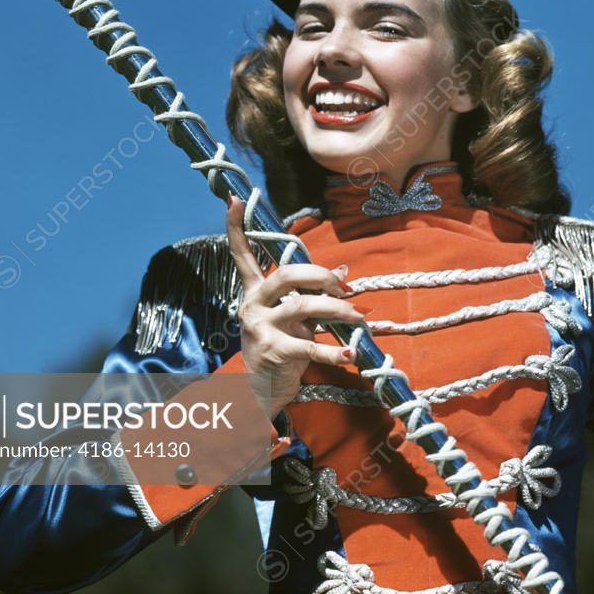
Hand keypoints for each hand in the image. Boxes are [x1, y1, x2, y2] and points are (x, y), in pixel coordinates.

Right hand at [225, 195, 364, 419]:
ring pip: (301, 306)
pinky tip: (350, 353)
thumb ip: (314, 294)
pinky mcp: (273, 352)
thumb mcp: (296, 318)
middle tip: (343, 285)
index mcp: (255, 291)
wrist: (261, 394)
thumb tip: (343, 272)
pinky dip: (332, 351)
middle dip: (318, 274)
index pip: (242, 254)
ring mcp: (260, 328)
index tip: (235, 199)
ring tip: (358, 316)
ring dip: (336, 309)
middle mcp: (253, 305)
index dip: (237, 227)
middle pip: (285, 274)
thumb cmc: (281, 347)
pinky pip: (307, 346)